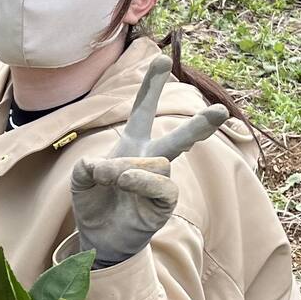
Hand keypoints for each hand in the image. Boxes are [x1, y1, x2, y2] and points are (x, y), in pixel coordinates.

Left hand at [71, 60, 231, 265]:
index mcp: (132, 145)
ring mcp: (160, 183)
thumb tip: (105, 165)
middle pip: (180, 138)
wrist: (97, 240)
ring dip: (132, 166)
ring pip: (162, 162)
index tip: (160, 59)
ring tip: (115, 177)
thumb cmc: (93, 204)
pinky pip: (163, 185)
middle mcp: (151, 160)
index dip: (151, 87)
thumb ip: (86, 167)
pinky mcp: (163, 204)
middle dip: (201, 125)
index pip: (143, 111)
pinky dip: (143, 181)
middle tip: (220, 111)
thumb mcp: (80, 181)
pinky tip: (126, 181)